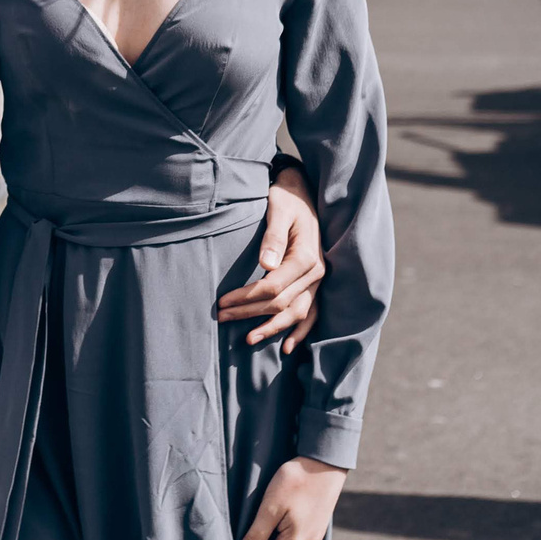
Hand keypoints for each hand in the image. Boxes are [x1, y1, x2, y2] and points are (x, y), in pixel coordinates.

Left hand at [215, 165, 322, 349]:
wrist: (302, 193)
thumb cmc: (286, 200)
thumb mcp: (277, 210)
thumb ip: (272, 236)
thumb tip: (265, 264)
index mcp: (305, 257)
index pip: (272, 287)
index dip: (246, 298)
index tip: (222, 303)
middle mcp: (315, 273)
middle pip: (280, 303)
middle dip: (250, 313)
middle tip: (222, 318)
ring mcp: (318, 281)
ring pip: (296, 313)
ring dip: (272, 328)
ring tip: (249, 339)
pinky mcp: (315, 283)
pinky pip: (312, 313)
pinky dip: (301, 331)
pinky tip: (287, 346)